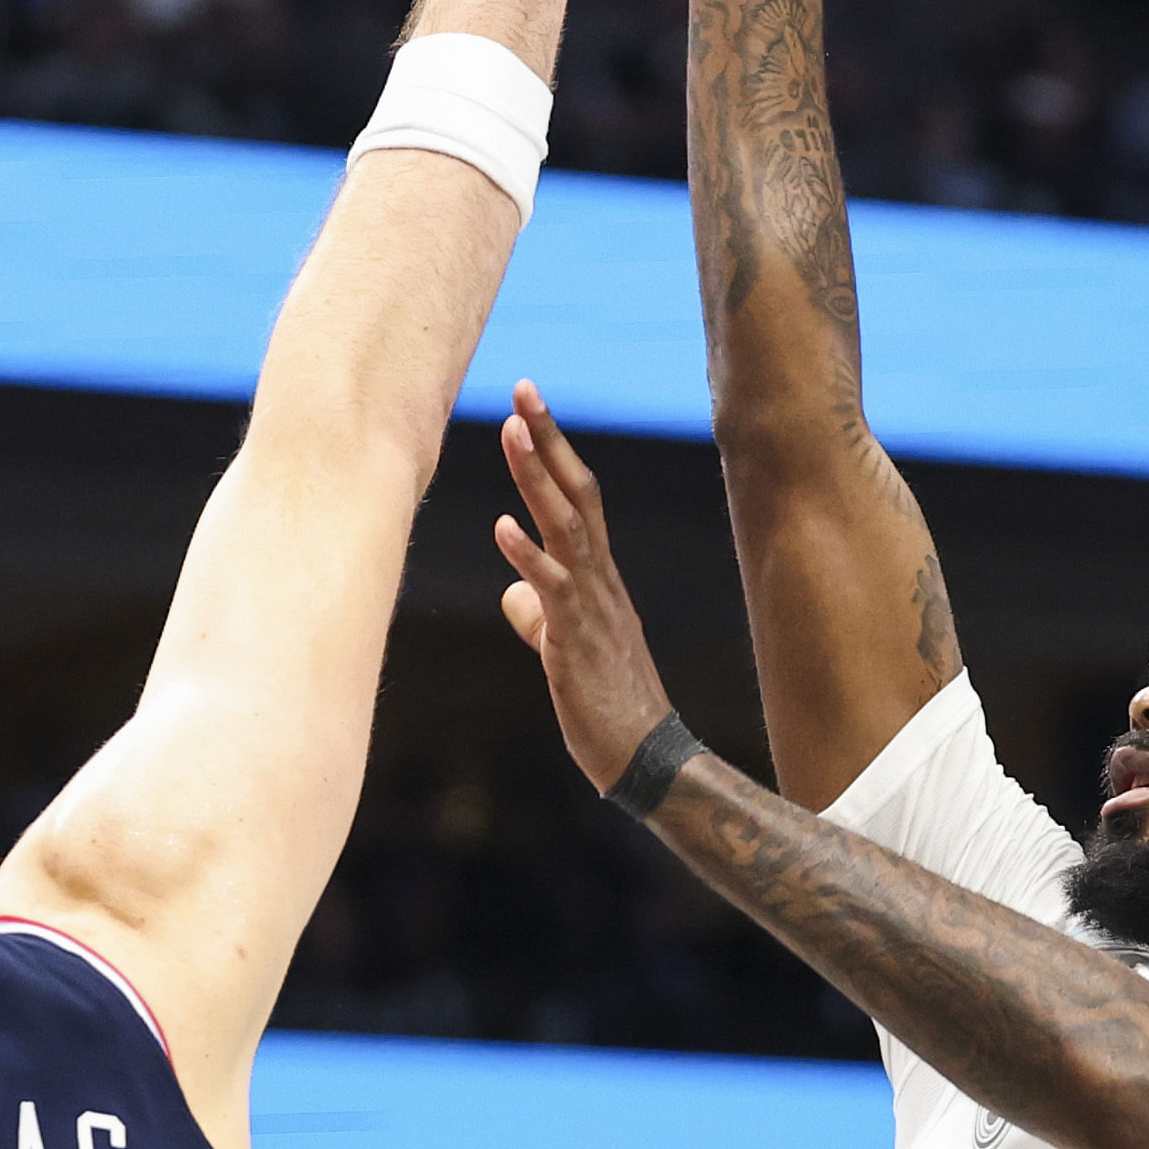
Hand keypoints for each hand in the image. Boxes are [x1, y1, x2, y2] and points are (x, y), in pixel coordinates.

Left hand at [490, 382, 682, 792]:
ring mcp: (592, 608)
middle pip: (577, 495)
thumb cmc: (606, 705)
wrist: (645, 758)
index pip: (577, 500)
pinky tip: (503, 527)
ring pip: (566, 529)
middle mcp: (600, 581)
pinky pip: (554, 591)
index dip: (553, 453)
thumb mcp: (565, 650)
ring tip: (512, 432)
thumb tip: (514, 592)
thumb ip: (542, 614)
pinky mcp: (577, 642)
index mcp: (598, 579)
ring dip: (537, 479)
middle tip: (524, 390)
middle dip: (549, 441)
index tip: (528, 409)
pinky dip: (529, 556)